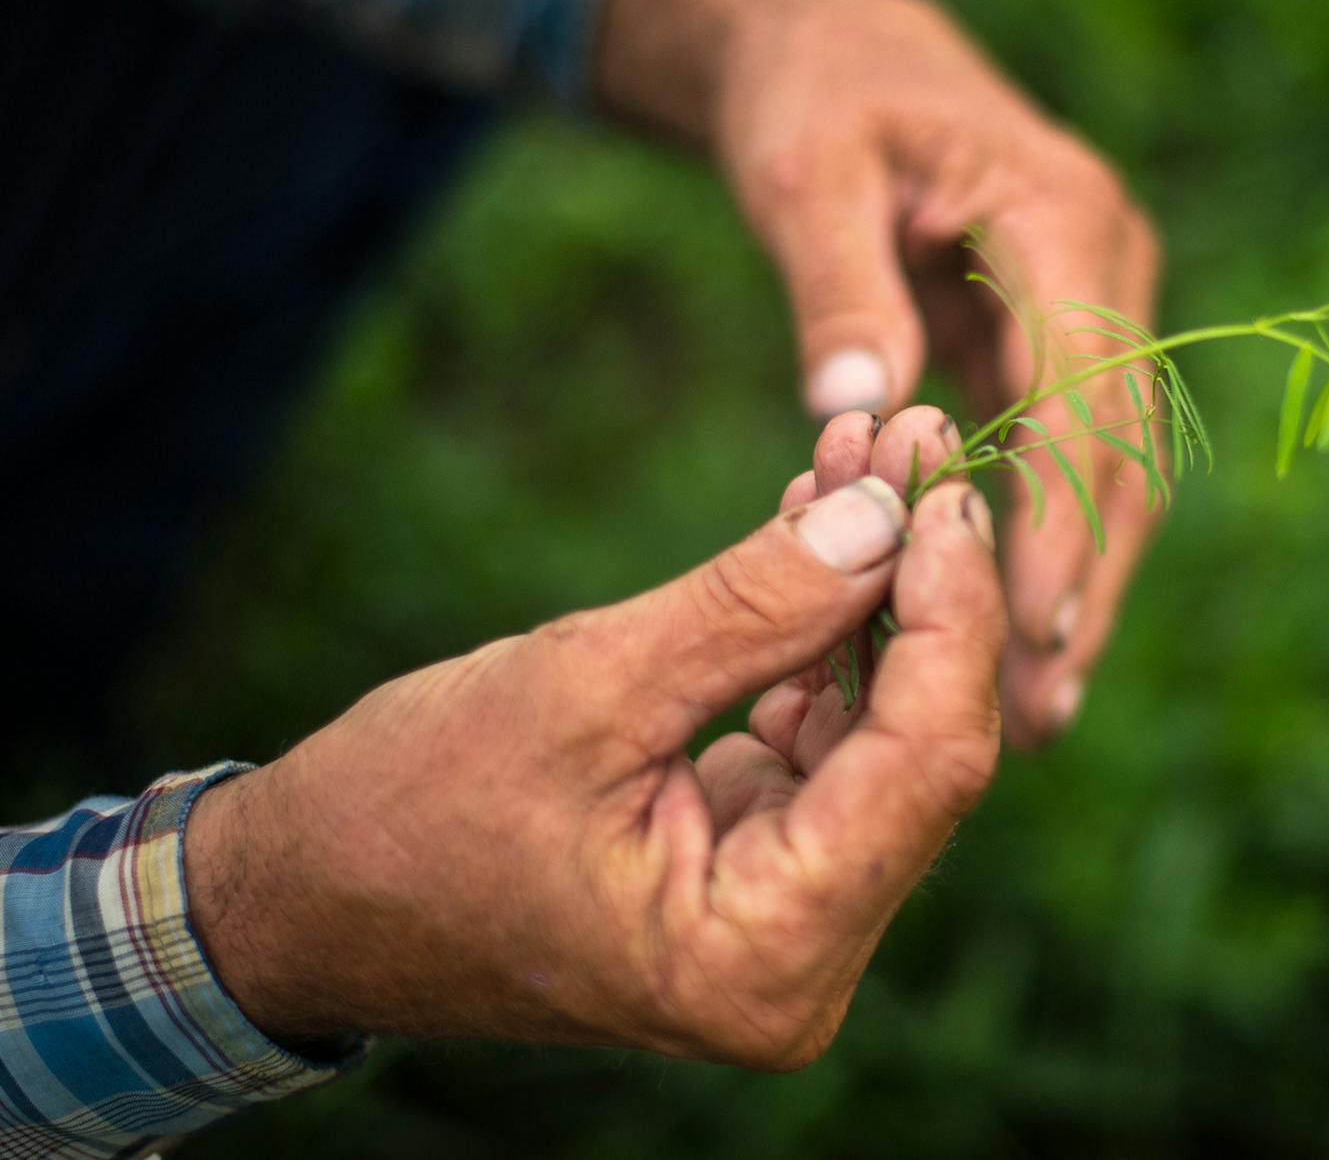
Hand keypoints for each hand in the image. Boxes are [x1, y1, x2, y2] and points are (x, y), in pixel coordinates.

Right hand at [186, 413, 1002, 1065]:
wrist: (305, 894)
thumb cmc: (409, 811)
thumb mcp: (586, 686)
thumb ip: (754, 606)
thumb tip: (890, 511)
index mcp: (762, 956)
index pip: (927, 767)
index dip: (953, 610)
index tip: (943, 479)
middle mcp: (799, 959)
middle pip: (924, 747)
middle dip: (921, 582)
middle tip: (914, 440)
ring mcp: (787, 917)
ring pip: (885, 727)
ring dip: (874, 585)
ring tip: (865, 452)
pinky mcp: (761, 863)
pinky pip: (829, 732)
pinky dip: (822, 628)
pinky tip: (818, 520)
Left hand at [597, 0, 1159, 746]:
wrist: (847, 53)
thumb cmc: (818, 101)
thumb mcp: (802, 173)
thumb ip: (833, 283)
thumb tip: (858, 412)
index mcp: (1063, 215)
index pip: (1085, 391)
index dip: (1065, 514)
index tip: (1037, 627)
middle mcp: (1110, 262)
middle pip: (1124, 449)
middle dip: (1089, 583)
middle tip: (1042, 717)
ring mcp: (1100, 303)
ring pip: (1116, 468)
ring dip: (1082, 583)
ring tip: (1037, 712)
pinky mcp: (1068, 340)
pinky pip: (1074, 457)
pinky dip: (1050, 542)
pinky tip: (1015, 635)